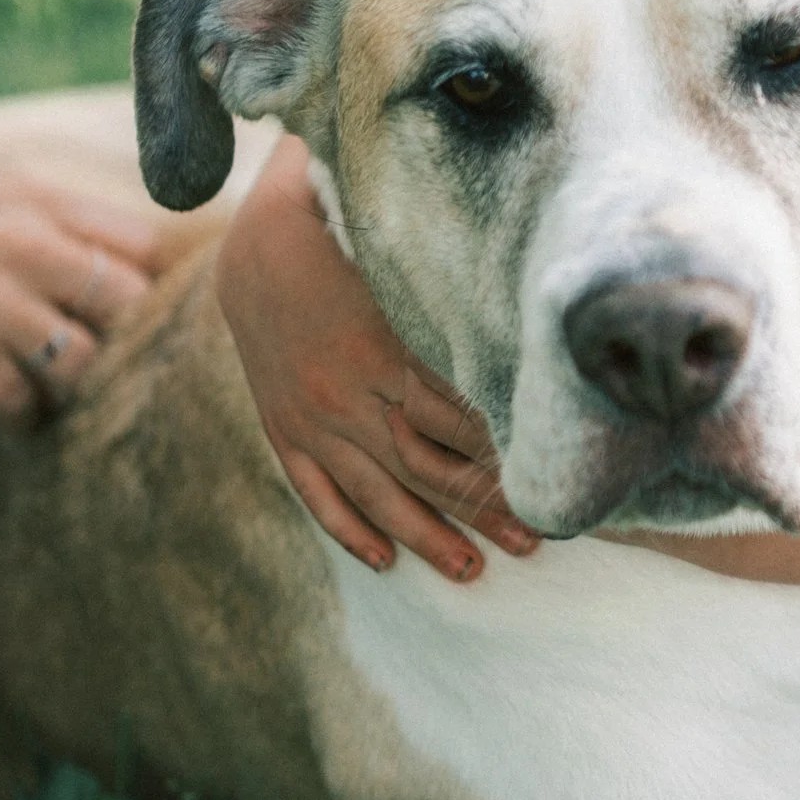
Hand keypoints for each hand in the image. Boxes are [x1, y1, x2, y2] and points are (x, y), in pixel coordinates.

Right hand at [0, 120, 162, 419]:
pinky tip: (13, 414)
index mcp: (45, 202)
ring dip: (78, 389)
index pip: (148, 246)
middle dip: (129, 341)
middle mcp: (34, 247)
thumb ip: (50, 225)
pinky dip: (25, 417)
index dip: (153, 285)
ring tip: (60, 395)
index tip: (143, 313)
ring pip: (86, 364)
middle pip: (132, 308)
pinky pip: (22, 403)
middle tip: (114, 366)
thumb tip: (105, 265)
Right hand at [214, 135, 533, 581]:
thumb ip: (450, 277)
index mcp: (376, 345)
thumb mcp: (398, 248)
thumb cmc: (348, 229)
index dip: (500, 455)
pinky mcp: (283, 429)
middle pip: (424, 467)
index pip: (453, 417)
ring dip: (425, 535)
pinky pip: (316, 491)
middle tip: (534, 543)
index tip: (546, 482)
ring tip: (474, 571)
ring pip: (374, 492)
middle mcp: (341, 393)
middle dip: (481, 509)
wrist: (252, 239)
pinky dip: (348, 529)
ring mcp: (308, 419)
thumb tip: (519, 286)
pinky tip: (382, 561)